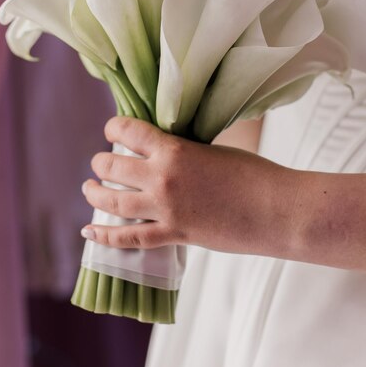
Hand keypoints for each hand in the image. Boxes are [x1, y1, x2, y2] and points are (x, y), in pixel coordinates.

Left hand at [81, 117, 295, 255]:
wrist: (276, 210)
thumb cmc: (253, 173)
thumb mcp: (213, 150)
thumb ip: (183, 151)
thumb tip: (163, 151)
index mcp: (174, 150)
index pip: (128, 131)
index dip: (113, 128)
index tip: (111, 130)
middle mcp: (162, 179)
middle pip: (113, 167)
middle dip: (101, 163)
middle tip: (100, 162)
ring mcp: (165, 210)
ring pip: (114, 202)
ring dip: (95, 193)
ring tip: (89, 187)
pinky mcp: (174, 235)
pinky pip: (131, 239)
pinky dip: (106, 236)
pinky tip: (90, 230)